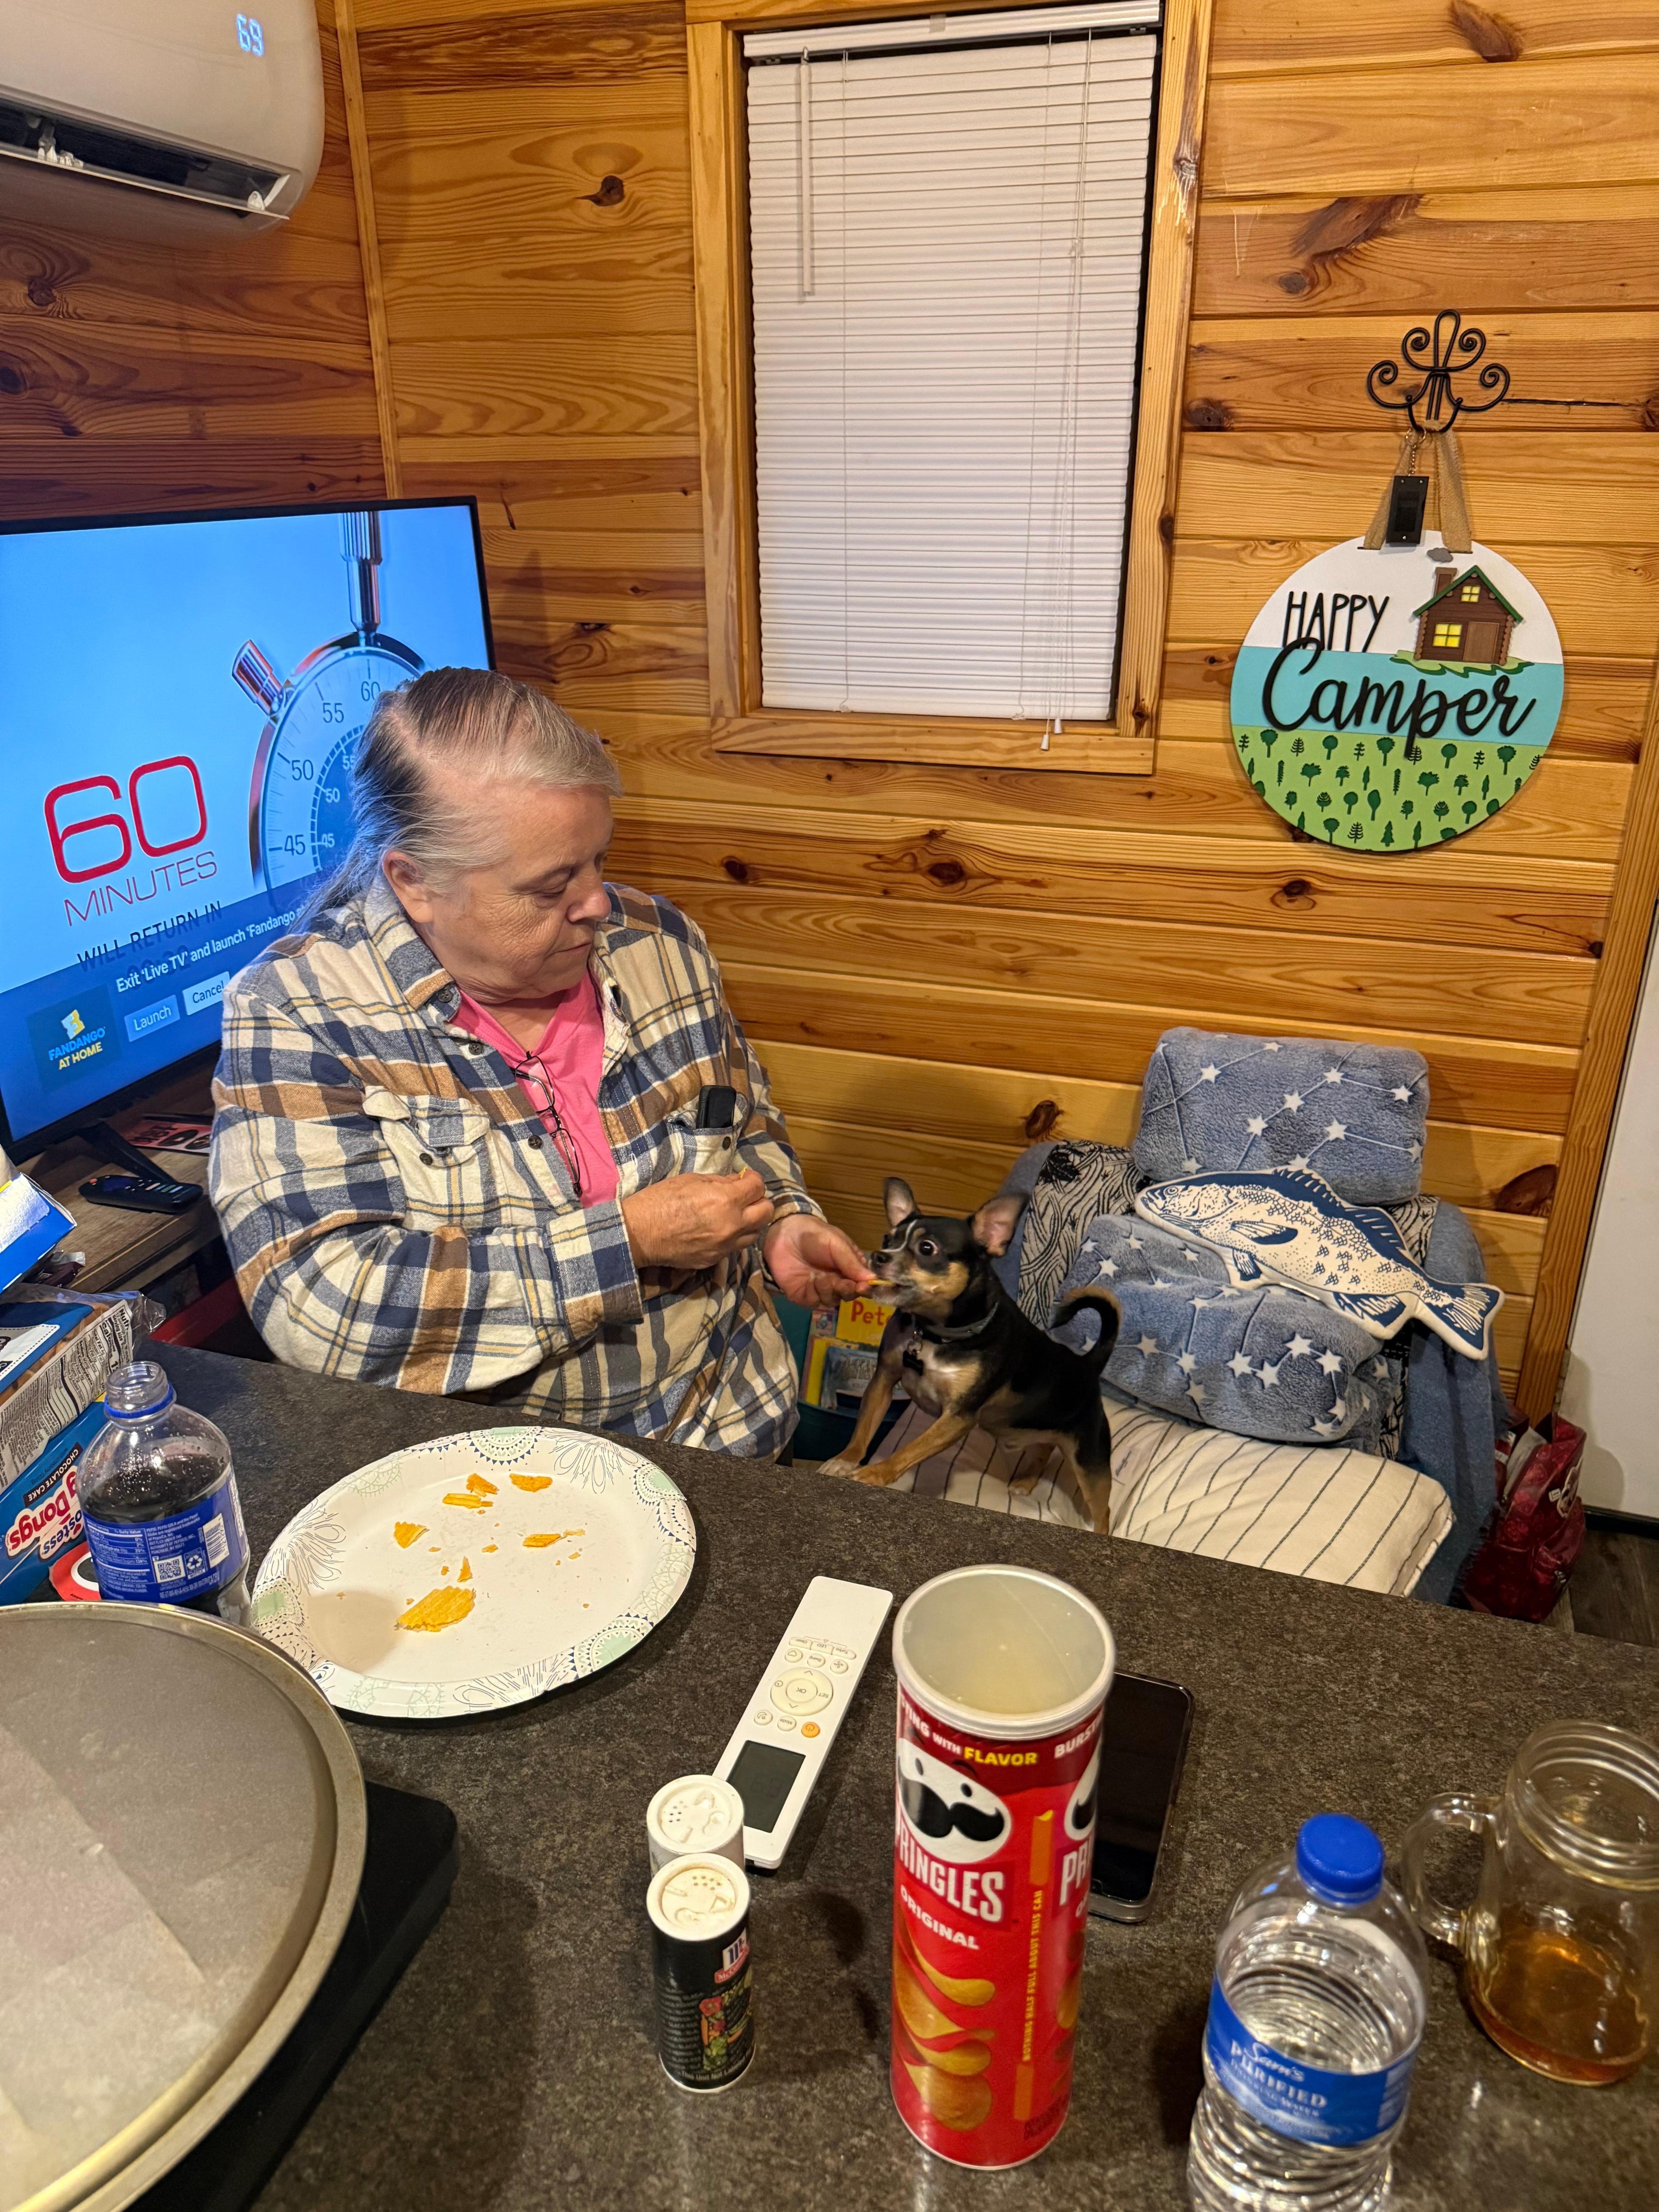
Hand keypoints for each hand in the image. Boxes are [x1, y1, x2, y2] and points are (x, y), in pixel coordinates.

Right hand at [621, 1169, 774, 1271]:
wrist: (639, 1233)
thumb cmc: (661, 1200)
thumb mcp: (692, 1180)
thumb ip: (721, 1181)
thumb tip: (737, 1182)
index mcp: (726, 1200)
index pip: (758, 1187)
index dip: (753, 1179)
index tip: (745, 1178)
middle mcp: (732, 1225)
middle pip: (766, 1213)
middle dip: (759, 1201)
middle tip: (746, 1197)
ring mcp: (724, 1246)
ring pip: (755, 1234)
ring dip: (749, 1222)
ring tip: (735, 1215)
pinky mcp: (715, 1259)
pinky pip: (735, 1248)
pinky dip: (733, 1237)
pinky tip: (719, 1230)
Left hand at [764, 1213, 873, 1308]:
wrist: (784, 1234)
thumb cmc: (814, 1235)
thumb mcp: (837, 1244)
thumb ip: (852, 1263)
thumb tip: (873, 1279)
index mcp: (849, 1268)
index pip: (862, 1284)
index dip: (865, 1288)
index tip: (863, 1287)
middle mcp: (837, 1281)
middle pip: (849, 1295)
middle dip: (846, 1291)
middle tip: (840, 1282)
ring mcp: (820, 1290)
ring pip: (832, 1301)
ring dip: (828, 1290)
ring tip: (820, 1276)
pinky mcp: (803, 1295)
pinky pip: (814, 1303)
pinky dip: (814, 1294)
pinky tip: (809, 1281)